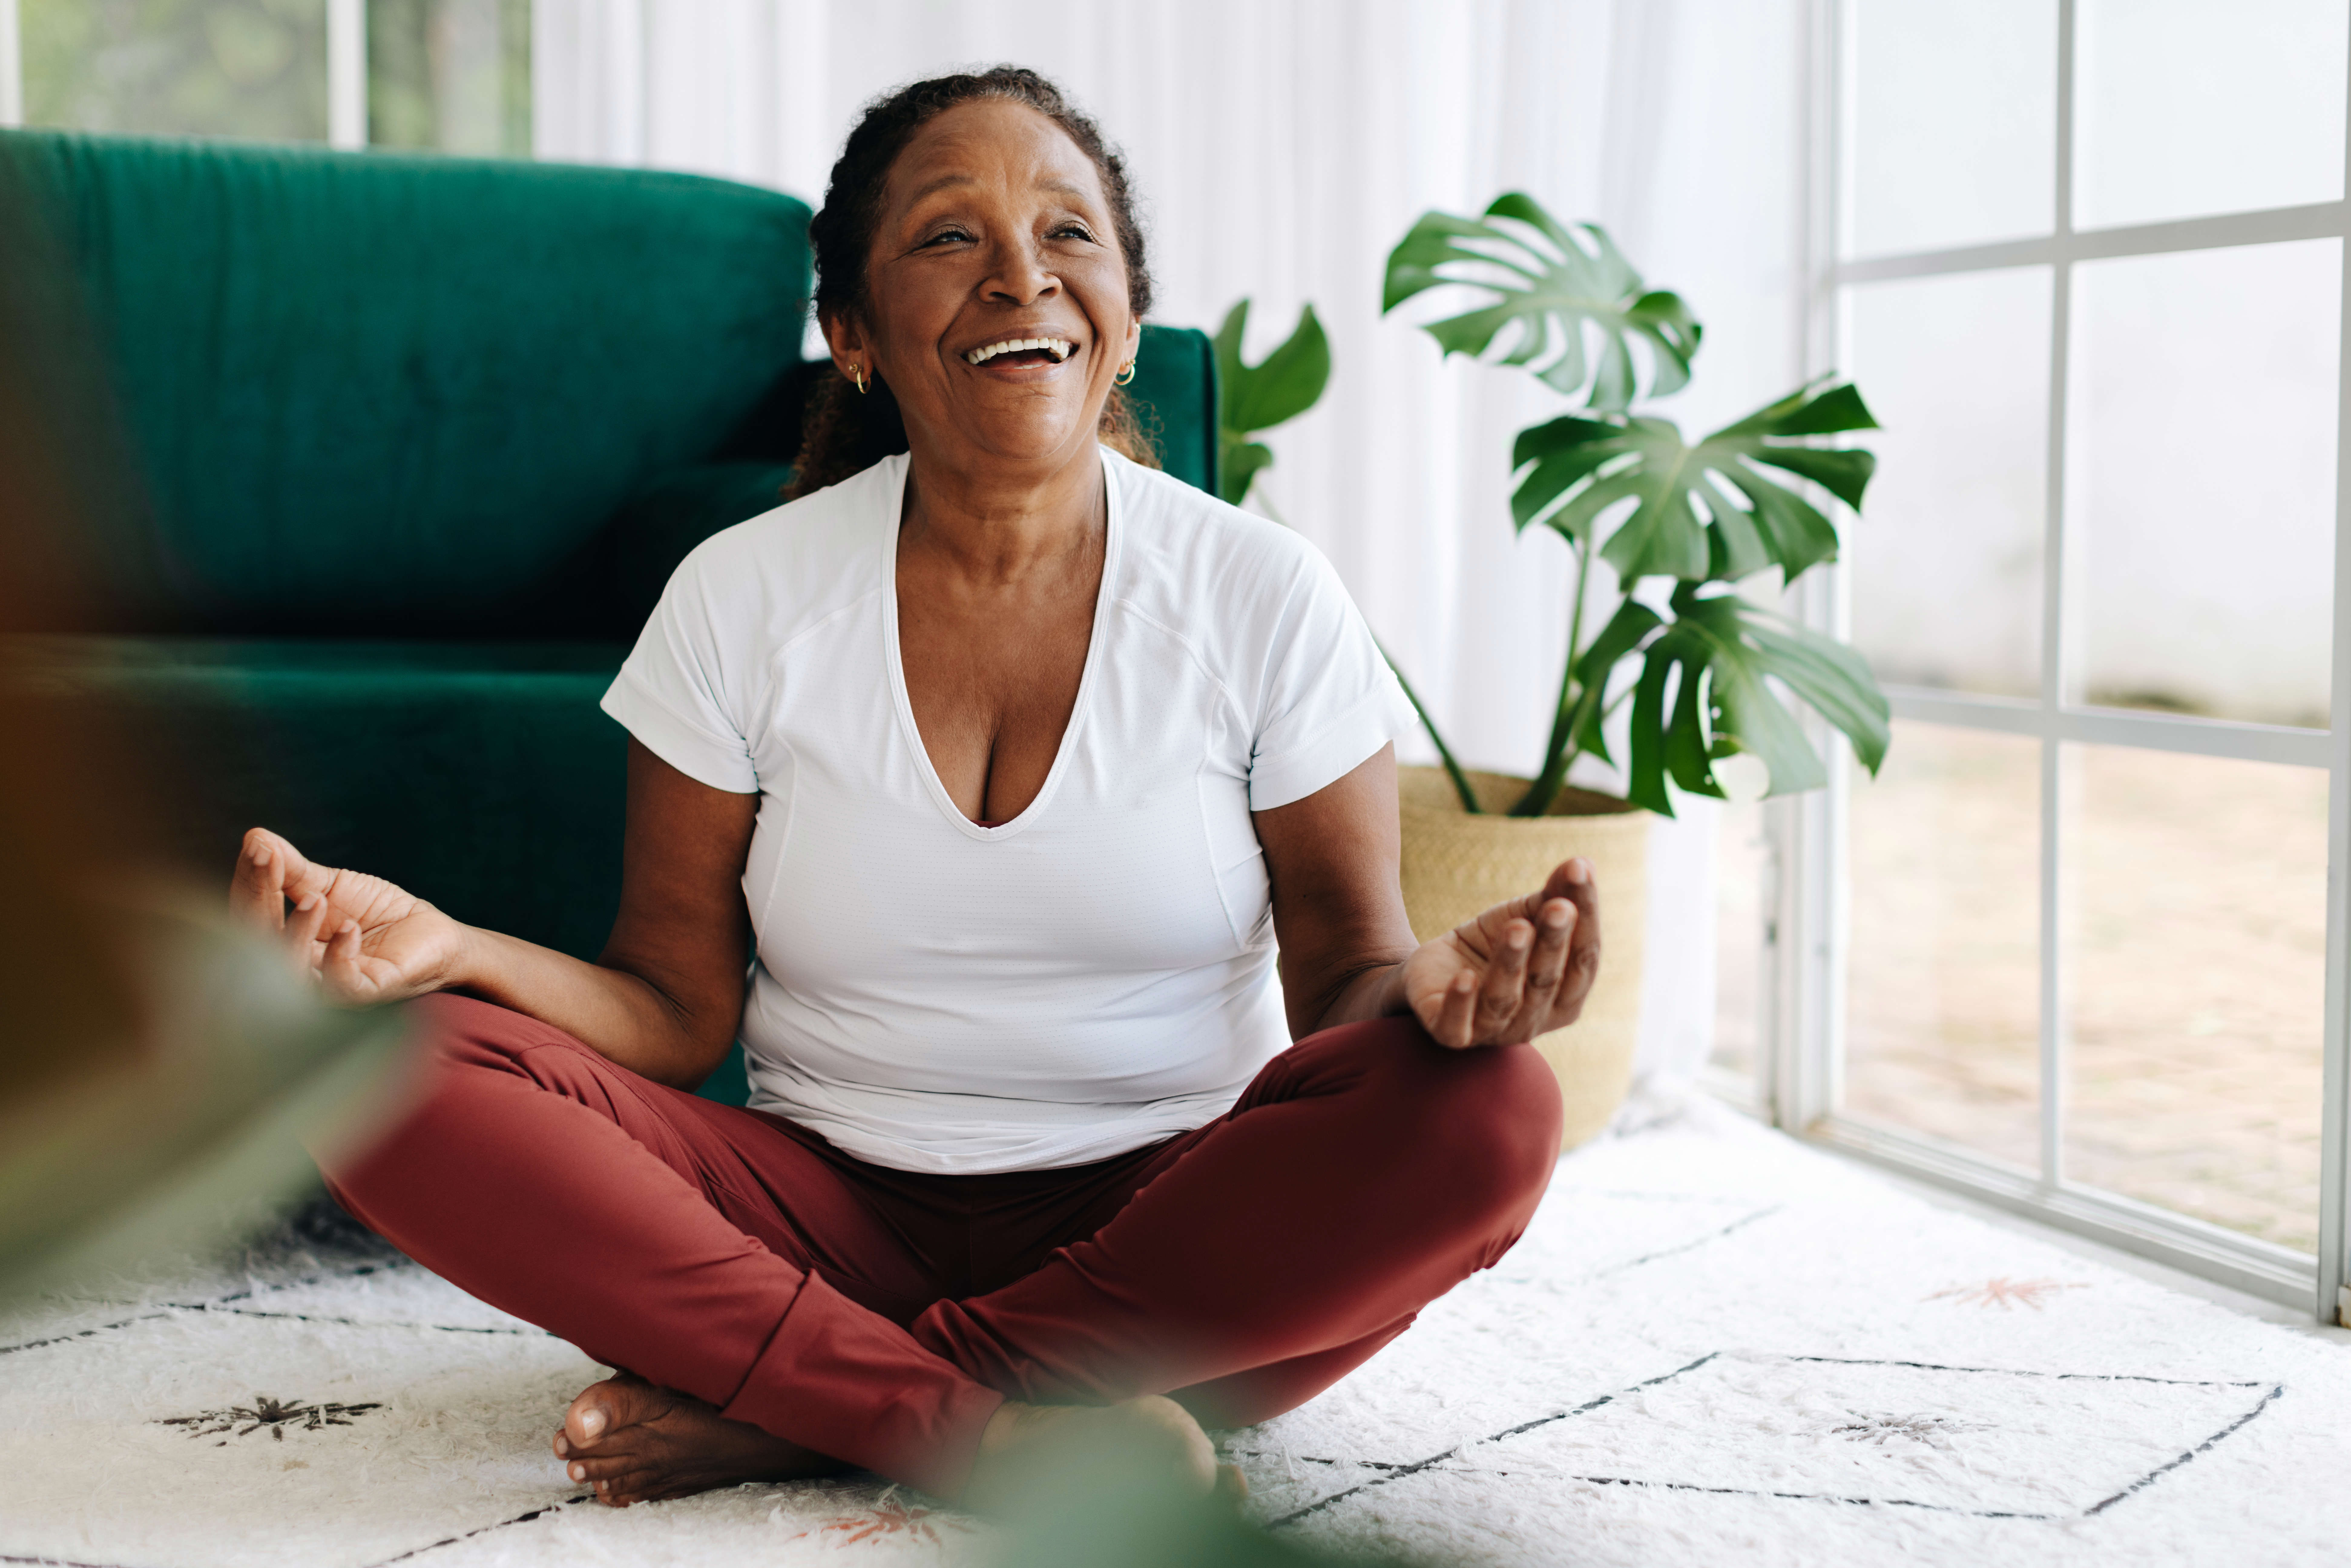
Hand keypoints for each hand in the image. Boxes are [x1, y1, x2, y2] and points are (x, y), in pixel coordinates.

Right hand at [230, 827, 469, 1005]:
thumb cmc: (376, 913)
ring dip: (296, 932)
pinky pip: (341, 987)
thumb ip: (293, 870)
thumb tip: (255, 838)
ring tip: (315, 899)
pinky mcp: (367, 993)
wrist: (430, 932)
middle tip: (268, 862)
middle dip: (259, 900)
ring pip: (292, 973)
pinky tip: (348, 929)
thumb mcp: (332, 886)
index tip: (255, 847)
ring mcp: (330, 987)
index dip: (249, 883)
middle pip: (258, 947)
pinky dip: (339, 958)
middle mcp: (298, 970)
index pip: (250, 917)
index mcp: (283, 944)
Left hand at [1399, 857, 1599, 1048]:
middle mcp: (1534, 1020)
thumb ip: (1553, 896)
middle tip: (1558, 906)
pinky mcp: (1450, 1035)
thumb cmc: (1491, 946)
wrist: (1432, 973)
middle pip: (1547, 980)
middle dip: (1554, 941)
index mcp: (1565, 996)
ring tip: (1516, 927)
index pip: (1584, 957)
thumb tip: (1582, 863)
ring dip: (1511, 963)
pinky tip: (1465, 978)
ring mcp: (1493, 1031)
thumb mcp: (1522, 916)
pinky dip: (1461, 1003)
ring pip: (1503, 999)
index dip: (1586, 916)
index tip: (1580, 873)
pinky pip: (1456, 1026)